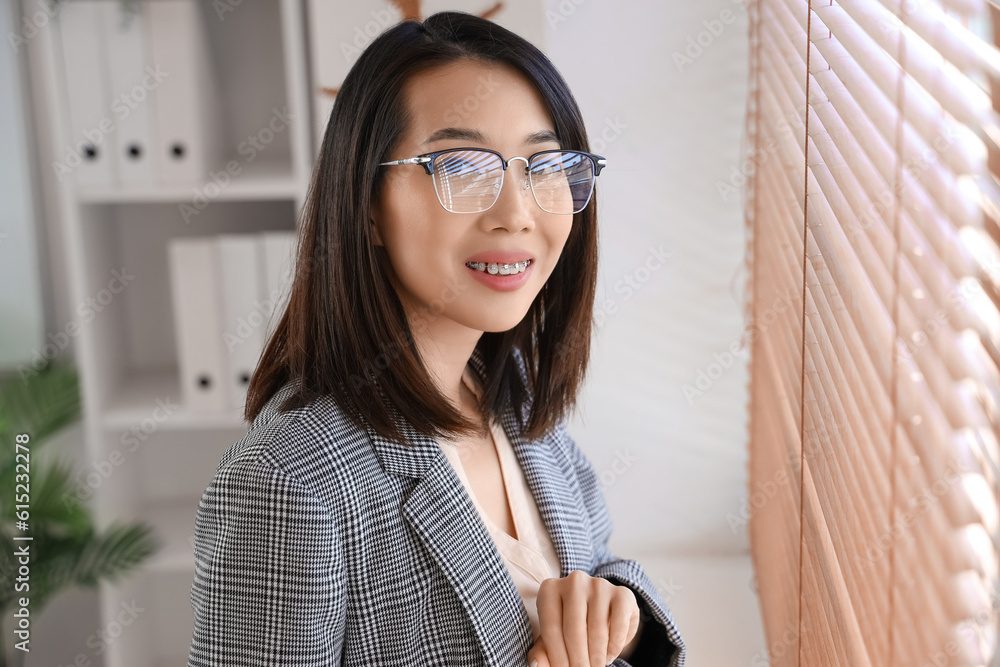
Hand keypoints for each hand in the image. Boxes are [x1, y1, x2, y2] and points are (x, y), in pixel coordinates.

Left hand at [526, 570, 640, 666]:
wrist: (602, 610)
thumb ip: (542, 651)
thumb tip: (536, 664)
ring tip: (595, 666)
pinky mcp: (623, 593)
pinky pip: (619, 626)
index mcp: (550, 589)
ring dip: (597, 657)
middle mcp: (574, 581)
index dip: (557, 657)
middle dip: (578, 660)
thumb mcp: (553, 637)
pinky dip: (614, 647)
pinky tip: (609, 656)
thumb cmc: (570, 626)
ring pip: (597, 630)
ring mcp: (599, 585)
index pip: (551, 628)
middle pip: (574, 629)